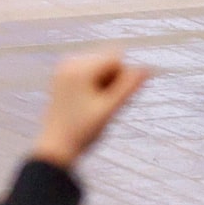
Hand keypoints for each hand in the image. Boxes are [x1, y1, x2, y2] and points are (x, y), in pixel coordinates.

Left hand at [30, 50, 149, 169]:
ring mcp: (64, 67)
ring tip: (93, 106)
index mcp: (78, 68)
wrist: (57, 145)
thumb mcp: (110, 109)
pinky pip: (90, 72)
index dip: (122, 80)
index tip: (112, 100)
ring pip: (100, 67)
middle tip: (100, 105)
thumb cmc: (84, 131)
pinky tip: (87, 104)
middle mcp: (69, 61)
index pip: (116, 59)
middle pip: (108, 61)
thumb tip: (147, 68)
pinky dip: (95, 85)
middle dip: (113, 80)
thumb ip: (129, 88)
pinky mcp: (63, 75)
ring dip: (105, 83)